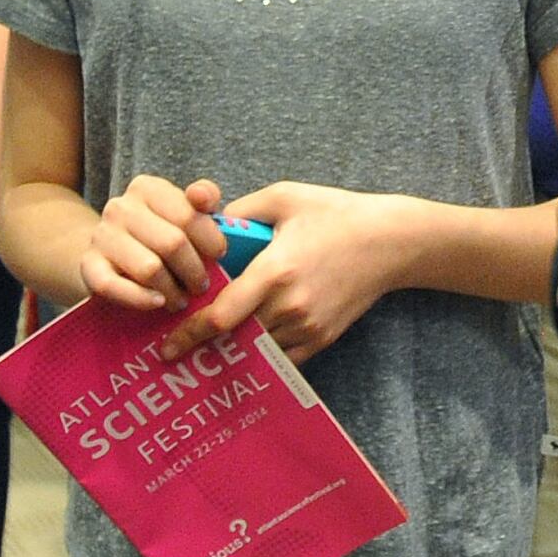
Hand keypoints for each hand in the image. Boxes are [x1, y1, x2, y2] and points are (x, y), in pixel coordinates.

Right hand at [77, 175, 222, 312]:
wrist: (107, 255)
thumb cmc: (157, 236)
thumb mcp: (182, 212)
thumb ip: (203, 199)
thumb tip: (203, 197)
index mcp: (147, 188)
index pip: (189, 214)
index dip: (211, 241)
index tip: (218, 256)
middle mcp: (121, 207)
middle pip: (173, 244)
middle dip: (195, 271)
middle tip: (201, 286)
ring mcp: (101, 236)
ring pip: (150, 269)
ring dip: (173, 291)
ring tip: (181, 300)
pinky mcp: (88, 266)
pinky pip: (115, 288)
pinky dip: (141, 300)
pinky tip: (157, 303)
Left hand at [163, 181, 420, 363]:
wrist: (390, 242)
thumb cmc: (335, 213)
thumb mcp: (284, 197)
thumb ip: (242, 211)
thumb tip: (208, 223)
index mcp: (275, 271)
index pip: (222, 315)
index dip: (191, 334)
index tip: (167, 347)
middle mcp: (289, 306)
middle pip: (234, 338)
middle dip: (205, 344)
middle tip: (176, 350)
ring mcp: (307, 326)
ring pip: (256, 350)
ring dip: (231, 350)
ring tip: (206, 350)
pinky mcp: (321, 339)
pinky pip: (280, 358)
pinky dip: (260, 355)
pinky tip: (243, 349)